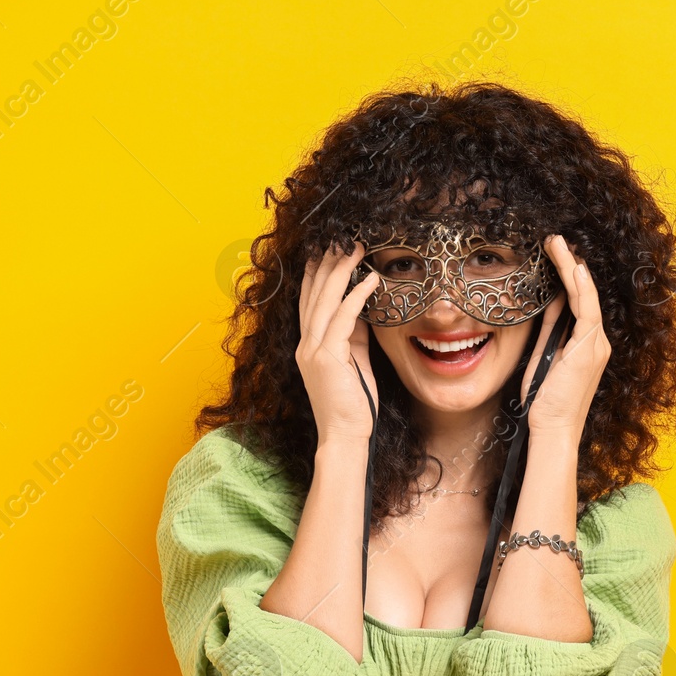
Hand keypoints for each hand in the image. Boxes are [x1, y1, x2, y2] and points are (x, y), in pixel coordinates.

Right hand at [297, 244, 381, 445]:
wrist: (344, 435)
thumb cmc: (352, 404)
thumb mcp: (353, 362)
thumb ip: (354, 336)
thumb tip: (362, 309)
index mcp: (308, 346)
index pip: (309, 302)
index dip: (315, 274)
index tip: (325, 252)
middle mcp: (306, 345)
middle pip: (314, 294)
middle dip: (326, 264)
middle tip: (340, 240)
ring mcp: (314, 350)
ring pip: (325, 300)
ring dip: (341, 271)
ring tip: (356, 249)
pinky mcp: (328, 357)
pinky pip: (344, 317)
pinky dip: (356, 295)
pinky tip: (370, 279)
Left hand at [520, 235, 610, 442]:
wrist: (552, 427)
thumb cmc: (545, 400)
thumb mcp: (543, 357)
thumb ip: (550, 330)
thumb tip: (551, 302)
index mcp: (584, 344)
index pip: (577, 302)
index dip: (566, 277)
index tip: (555, 256)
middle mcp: (596, 342)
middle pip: (584, 294)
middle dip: (570, 265)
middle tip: (556, 241)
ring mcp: (595, 345)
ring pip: (586, 297)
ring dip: (572, 268)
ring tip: (558, 244)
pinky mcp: (589, 349)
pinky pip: (587, 311)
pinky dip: (581, 288)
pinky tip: (574, 267)